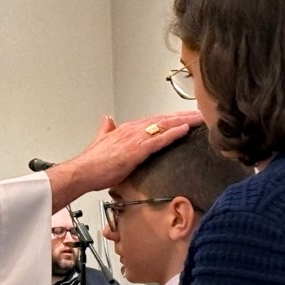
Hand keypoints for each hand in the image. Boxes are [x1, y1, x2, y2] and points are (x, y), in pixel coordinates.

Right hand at [47, 110, 203, 210]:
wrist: (82, 172)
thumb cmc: (92, 163)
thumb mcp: (100, 142)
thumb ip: (106, 130)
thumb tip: (107, 120)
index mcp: (127, 130)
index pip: (155, 120)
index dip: (172, 117)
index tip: (186, 115)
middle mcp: (132, 130)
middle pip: (164, 120)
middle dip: (184, 115)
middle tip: (202, 112)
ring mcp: (135, 139)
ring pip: (164, 126)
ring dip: (184, 120)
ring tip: (201, 118)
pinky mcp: (136, 150)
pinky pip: (159, 139)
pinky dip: (173, 133)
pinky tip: (186, 129)